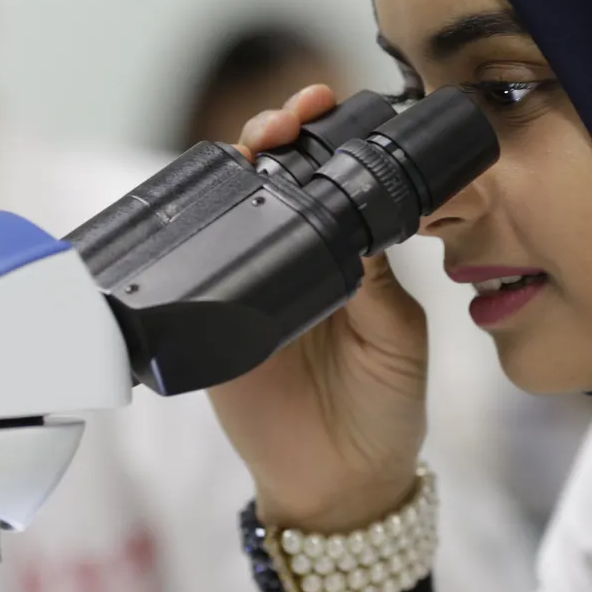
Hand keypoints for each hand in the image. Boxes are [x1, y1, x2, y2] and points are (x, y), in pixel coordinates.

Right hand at [208, 85, 428, 531]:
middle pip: (271, 183)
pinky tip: (209, 205)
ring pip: (231, 214)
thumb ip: (375, 280)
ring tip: (255, 146)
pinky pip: (194, 272)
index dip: (323, 143)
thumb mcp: (397, 334)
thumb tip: (356, 222)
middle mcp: (295, 264)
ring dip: (236, 171)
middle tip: (285, 123)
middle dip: (273, 137)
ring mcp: (249, 291)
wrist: (341, 482)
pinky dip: (195, 235)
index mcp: (346, 259)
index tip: (326, 109)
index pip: (328, 184)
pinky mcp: (212, 324)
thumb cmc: (383, 408)